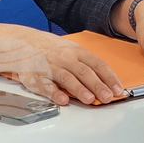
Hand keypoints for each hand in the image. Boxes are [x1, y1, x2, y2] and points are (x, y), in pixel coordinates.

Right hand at [0, 23, 124, 105]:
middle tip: (109, 97)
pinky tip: (63, 100)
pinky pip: (46, 85)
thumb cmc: (51, 48)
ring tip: (90, 100)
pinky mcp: (37, 75)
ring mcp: (52, 66)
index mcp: (78, 52)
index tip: (119, 88)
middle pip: (86, 72)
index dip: (110, 77)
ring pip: (68, 78)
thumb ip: (86, 63)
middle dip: (99, 85)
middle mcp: (66, 58)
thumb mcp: (72, 50)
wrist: (24, 42)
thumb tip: (104, 79)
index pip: (98, 64)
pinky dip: (55, 92)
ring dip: (80, 89)